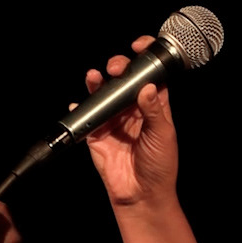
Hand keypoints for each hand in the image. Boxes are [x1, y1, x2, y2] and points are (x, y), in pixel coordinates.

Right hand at [84, 36, 179, 207]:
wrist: (141, 196)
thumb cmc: (160, 166)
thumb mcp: (163, 135)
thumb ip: (154, 110)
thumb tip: (145, 86)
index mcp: (154, 105)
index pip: (149, 74)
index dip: (145, 57)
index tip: (139, 47)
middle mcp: (132, 109)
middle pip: (124, 79)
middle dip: (118, 67)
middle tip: (115, 68)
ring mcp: (113, 120)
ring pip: (103, 94)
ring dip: (97, 83)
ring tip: (94, 77)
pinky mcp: (96, 135)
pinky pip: (85, 117)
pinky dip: (79, 108)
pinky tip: (78, 103)